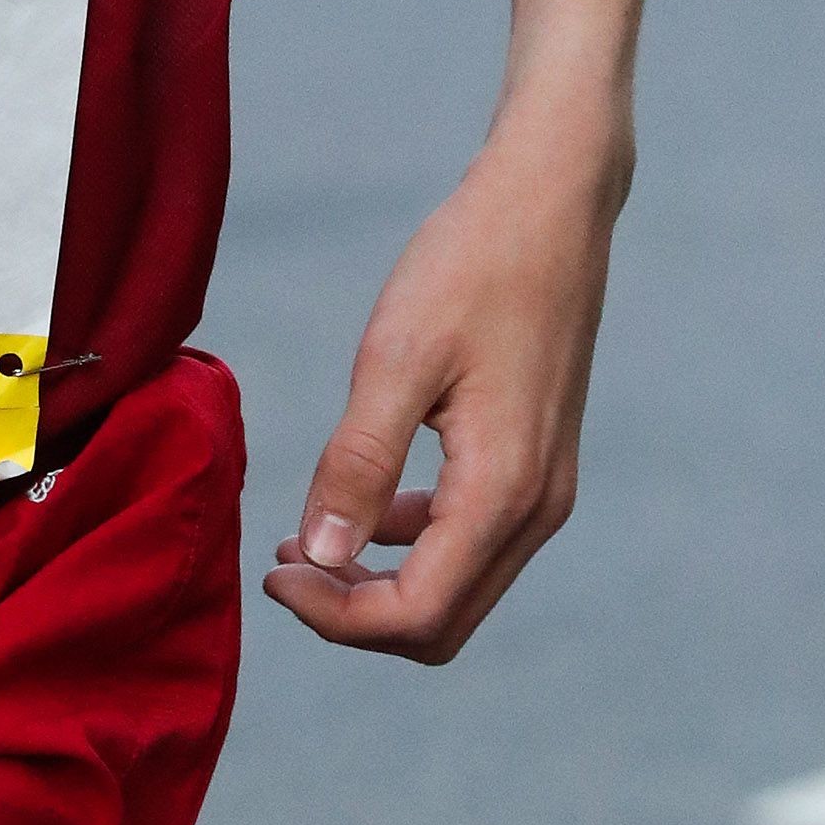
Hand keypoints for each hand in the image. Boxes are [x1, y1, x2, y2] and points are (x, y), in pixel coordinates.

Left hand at [261, 110, 629, 664]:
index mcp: (502, 492)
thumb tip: (320, 555)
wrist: (549, 203)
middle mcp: (537, 509)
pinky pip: (473, 541)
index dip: (338, 616)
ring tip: (304, 545)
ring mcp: (545, 489)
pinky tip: (361, 507)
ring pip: (459, 587)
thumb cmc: (471, 265)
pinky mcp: (537, 463)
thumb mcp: (396, 357)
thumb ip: (358, 463)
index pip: (418, 613)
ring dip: (382, 584)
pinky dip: (412, 545)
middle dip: (356, 613)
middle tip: (283, 567)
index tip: (275, 573)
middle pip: (443, 621)